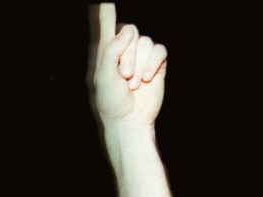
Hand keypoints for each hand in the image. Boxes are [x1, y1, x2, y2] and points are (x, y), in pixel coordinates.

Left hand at [88, 3, 167, 128]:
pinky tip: (146, 79)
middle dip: (128, 54)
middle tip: (123, 77)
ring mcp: (141, 55)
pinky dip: (153, 64)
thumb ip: (112, 48)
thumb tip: (129, 31)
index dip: (106, 10)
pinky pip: (159, 50)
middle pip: (131, 30)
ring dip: (140, 64)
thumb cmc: (111, 101)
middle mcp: (124, 49)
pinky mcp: (156, 63)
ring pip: (146, 41)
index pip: (105, 23)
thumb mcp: (103, 75)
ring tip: (133, 84)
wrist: (129, 120)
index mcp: (106, 50)